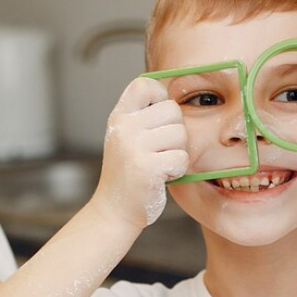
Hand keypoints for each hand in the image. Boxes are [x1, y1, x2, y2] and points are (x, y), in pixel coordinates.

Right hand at [95, 78, 188, 227]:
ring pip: (181, 134)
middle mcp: (124, 127)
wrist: (114, 211)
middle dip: (175, 132)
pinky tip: (162, 177)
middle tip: (160, 151)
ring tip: (160, 165)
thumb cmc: (128, 175)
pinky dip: (178, 171)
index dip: (160, 97)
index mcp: (119, 117)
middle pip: (173, 110)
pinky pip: (182, 158)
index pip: (145, 84)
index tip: (158, 120)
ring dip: (178, 152)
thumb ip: (144, 117)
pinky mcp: (148, 167)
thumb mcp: (127, 138)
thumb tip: (177, 97)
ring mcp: (134, 147)